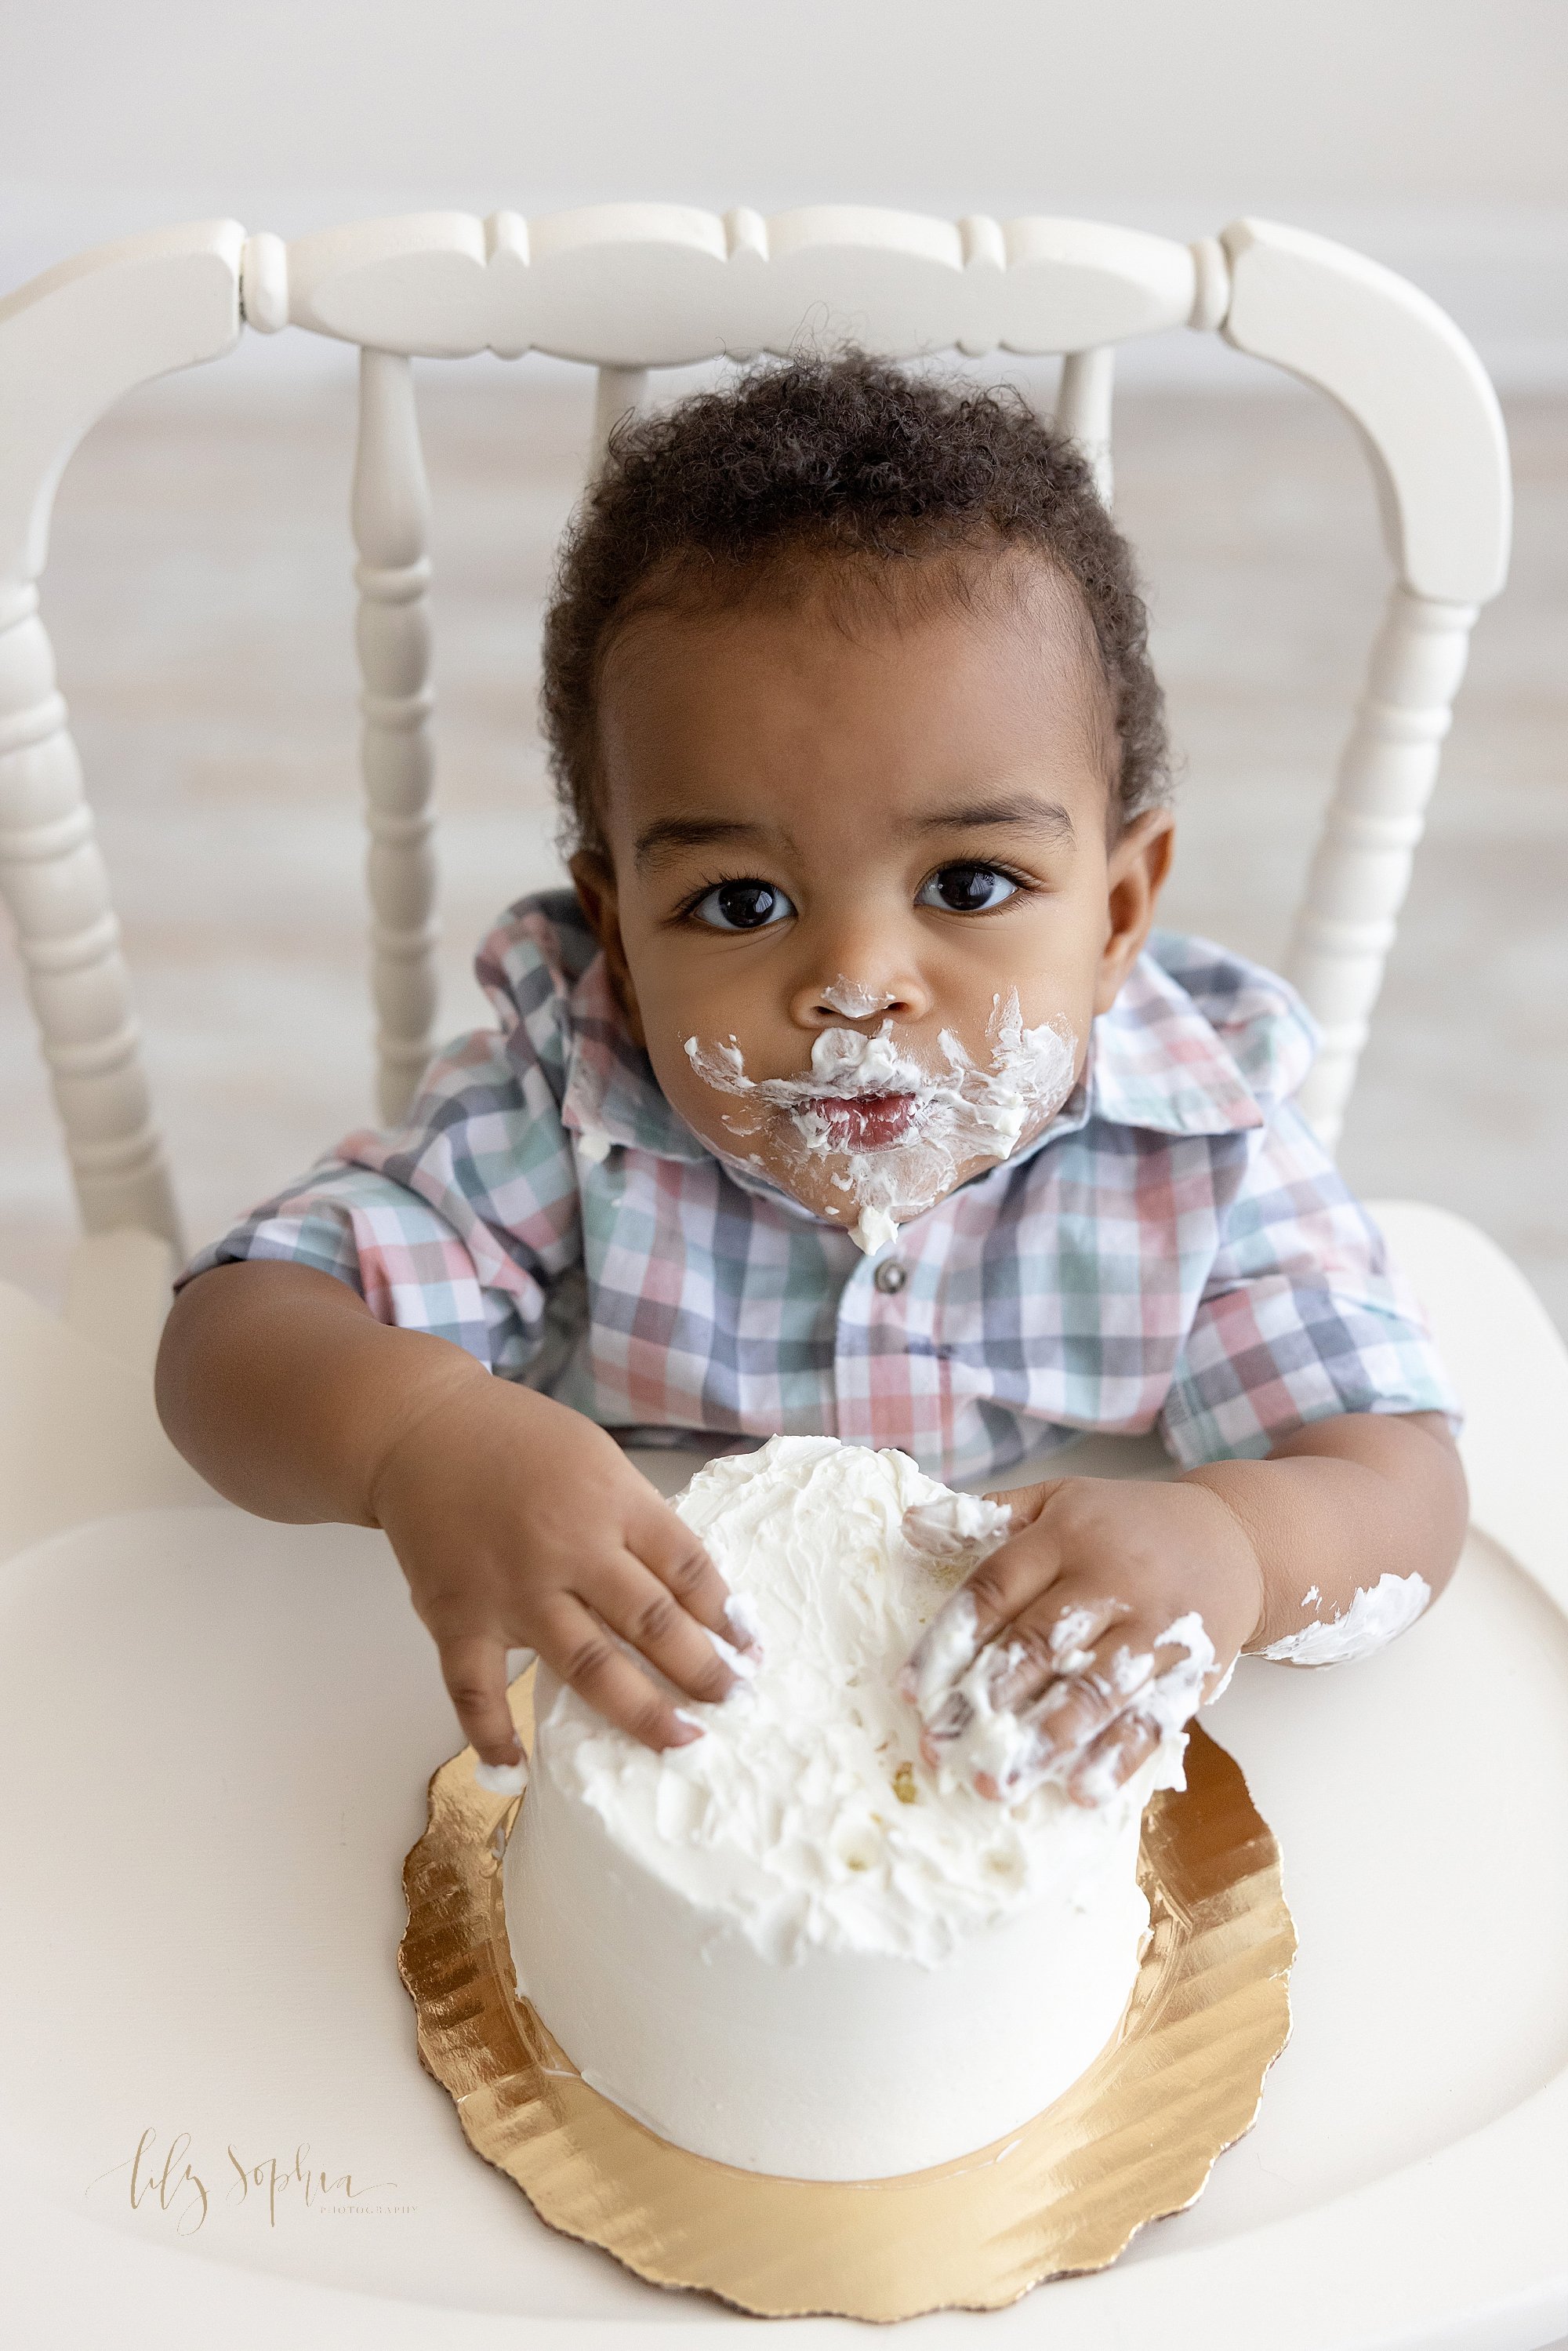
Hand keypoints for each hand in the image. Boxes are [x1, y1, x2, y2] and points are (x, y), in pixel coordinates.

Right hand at [368, 1379, 751, 1770]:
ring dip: (640, 1711)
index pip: (688, 1568)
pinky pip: (477, 1690)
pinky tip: (519, 1771)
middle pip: (652, 1622)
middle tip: (733, 1703)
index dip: (726, 1615)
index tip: (750, 1649)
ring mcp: (513, 1589)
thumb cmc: (518, 1440)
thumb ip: (637, 1520)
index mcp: (613, 1502)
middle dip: (702, 1670)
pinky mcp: (457, 1617)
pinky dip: (495, 1734)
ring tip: (681, 1742)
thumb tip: (691, 1593)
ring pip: (588, 1665)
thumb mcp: (598, 1460)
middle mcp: (570, 1548)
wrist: (421, 1429)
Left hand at [899, 1475, 1263, 1807]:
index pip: (994, 1591)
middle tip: (940, 1749)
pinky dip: (1116, 1757)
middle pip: (1038, 1644)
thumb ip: (986, 1517)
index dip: (947, 1642)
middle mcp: (1109, 1580)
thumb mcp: (1059, 1500)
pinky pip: (1151, 1718)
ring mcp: (1154, 1627)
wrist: (1238, 1538)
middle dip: (985, 1702)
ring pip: (1093, 1687)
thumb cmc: (1128, 1525)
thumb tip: (910, 1524)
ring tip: (997, 1781)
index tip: (909, 1691)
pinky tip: (1080, 1790)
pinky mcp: (1192, 1670)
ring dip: (1043, 1739)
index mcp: (1064, 1537)